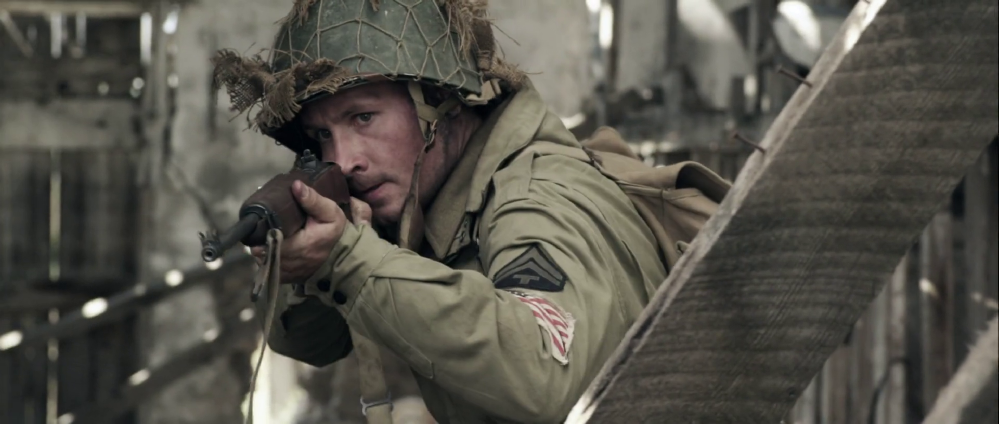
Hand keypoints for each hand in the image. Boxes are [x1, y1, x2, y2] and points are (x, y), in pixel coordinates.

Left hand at [250, 180, 369, 283]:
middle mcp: (293, 262)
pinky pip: (268, 268)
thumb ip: (313, 200)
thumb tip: (296, 185)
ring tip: (266, 237)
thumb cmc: (332, 231)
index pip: (273, 241)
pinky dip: (267, 259)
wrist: (341, 254)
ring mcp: (288, 273)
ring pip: (264, 260)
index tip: (263, 224)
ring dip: (262, 249)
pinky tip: (271, 248)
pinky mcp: (286, 278)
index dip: (264, 233)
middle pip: (264, 251)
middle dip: (261, 239)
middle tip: (262, 228)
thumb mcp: (330, 212)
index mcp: (303, 245)